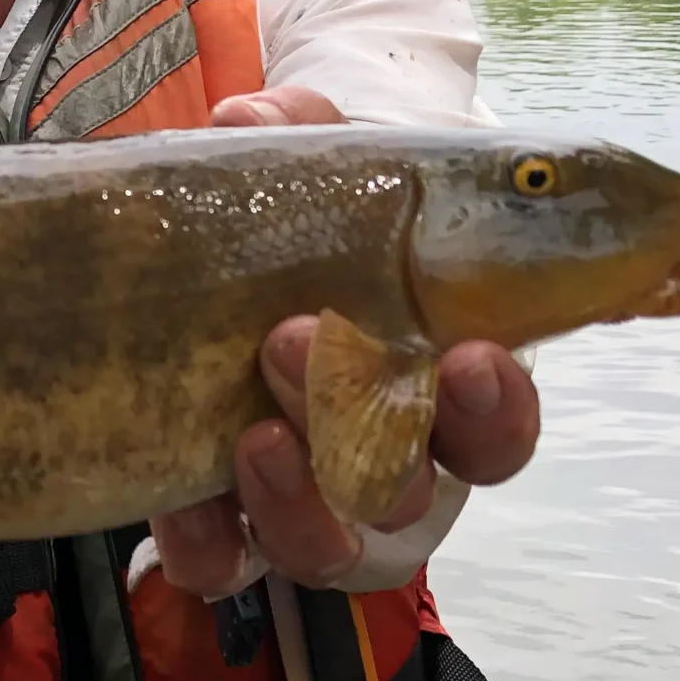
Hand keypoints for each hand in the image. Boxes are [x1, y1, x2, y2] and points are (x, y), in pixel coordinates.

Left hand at [152, 86, 541, 592]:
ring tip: (255, 432)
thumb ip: (304, 138)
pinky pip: (221, 566)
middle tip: (300, 343)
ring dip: (298, 492)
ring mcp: (304, 501)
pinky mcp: (221, 530)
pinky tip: (180, 503)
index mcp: (435, 381)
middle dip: (374, 432)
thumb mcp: (316, 179)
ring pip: (327, 543)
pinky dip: (205, 542)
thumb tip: (254, 113)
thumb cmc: (308, 236)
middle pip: (415, 492)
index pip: (499, 425)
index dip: (498, 408)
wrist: (211, 277)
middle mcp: (384, 458)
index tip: (473, 355)